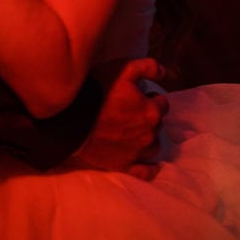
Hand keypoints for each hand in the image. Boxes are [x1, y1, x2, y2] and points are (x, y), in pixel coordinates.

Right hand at [74, 58, 167, 180]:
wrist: (75, 117)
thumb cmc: (100, 90)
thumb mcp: (124, 69)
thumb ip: (148, 67)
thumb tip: (164, 72)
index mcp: (151, 112)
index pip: (162, 104)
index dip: (152, 98)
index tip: (140, 96)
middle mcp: (148, 134)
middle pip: (157, 125)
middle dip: (148, 117)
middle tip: (131, 111)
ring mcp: (136, 152)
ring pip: (153, 146)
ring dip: (148, 138)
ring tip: (133, 131)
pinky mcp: (124, 165)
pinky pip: (145, 172)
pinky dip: (150, 168)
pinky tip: (150, 165)